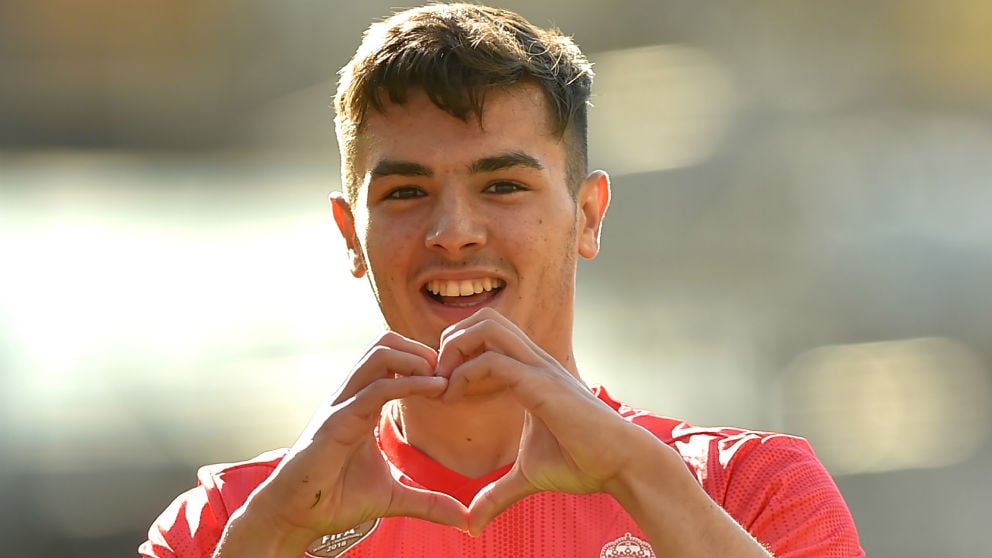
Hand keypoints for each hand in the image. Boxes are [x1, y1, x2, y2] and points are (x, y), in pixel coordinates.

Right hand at [229, 332, 468, 554]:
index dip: (425, 363)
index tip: (453, 383)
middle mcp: (352, 395)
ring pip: (380, 353)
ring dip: (417, 358)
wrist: (296, 516)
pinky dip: (410, 383)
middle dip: (422, 350)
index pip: (393, 359)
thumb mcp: (394, 496)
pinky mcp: (338, 420)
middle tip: (449, 375)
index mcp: (363, 403)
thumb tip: (464, 518)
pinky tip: (437, 390)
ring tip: (443, 380)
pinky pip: (377, 388)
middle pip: (386, 342)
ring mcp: (343, 403)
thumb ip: (429, 501)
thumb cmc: (336, 499)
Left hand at [433, 308, 647, 535]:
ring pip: (487, 327)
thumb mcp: (528, 476)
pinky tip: (454, 397)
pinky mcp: (541, 384)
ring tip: (443, 383)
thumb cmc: (583, 463)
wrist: (620, 467)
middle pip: (484, 318)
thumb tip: (473, 523)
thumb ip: (497, 492)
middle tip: (437, 378)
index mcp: (531, 371)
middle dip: (450, 340)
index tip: (440, 388)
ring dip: (454, 349)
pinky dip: (464, 374)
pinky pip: (493, 362)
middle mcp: (534, 361)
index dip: (456, 353)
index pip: (486, 336)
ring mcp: (539, 368)